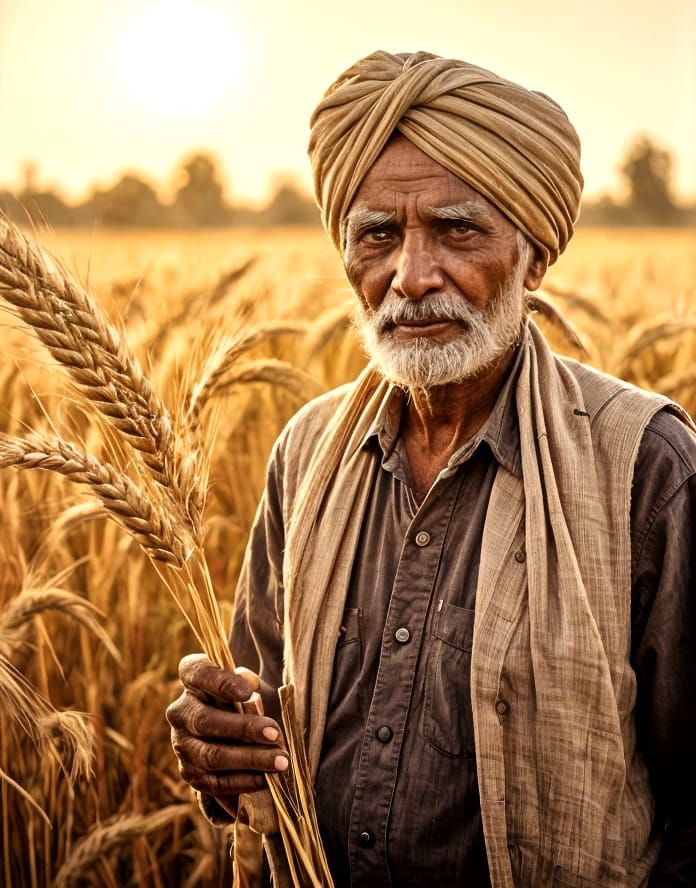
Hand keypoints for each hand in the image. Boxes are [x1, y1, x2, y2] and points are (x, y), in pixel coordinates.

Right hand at [166, 654, 287, 817]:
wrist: (234, 732)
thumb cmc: (245, 699)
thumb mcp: (249, 684)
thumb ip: (250, 683)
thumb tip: (251, 687)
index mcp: (191, 680)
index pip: (196, 672)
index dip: (220, 682)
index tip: (247, 692)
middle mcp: (180, 711)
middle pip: (205, 721)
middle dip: (244, 728)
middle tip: (274, 733)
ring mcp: (181, 745)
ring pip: (212, 755)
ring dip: (250, 759)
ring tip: (280, 761)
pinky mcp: (190, 774)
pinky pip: (214, 782)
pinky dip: (243, 782)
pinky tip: (265, 779)